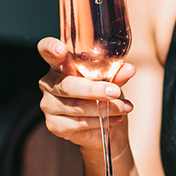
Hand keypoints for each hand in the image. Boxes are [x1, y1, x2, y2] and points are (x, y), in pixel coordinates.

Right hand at [38, 37, 135, 155]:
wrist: (100, 127)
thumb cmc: (100, 96)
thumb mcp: (109, 81)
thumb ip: (116, 74)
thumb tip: (129, 69)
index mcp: (59, 65)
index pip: (46, 50)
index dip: (50, 48)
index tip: (60, 49)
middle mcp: (49, 83)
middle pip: (67, 85)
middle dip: (94, 90)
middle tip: (115, 92)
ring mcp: (49, 105)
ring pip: (76, 107)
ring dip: (104, 108)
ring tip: (123, 108)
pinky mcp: (54, 125)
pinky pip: (77, 123)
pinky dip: (98, 121)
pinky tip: (113, 119)